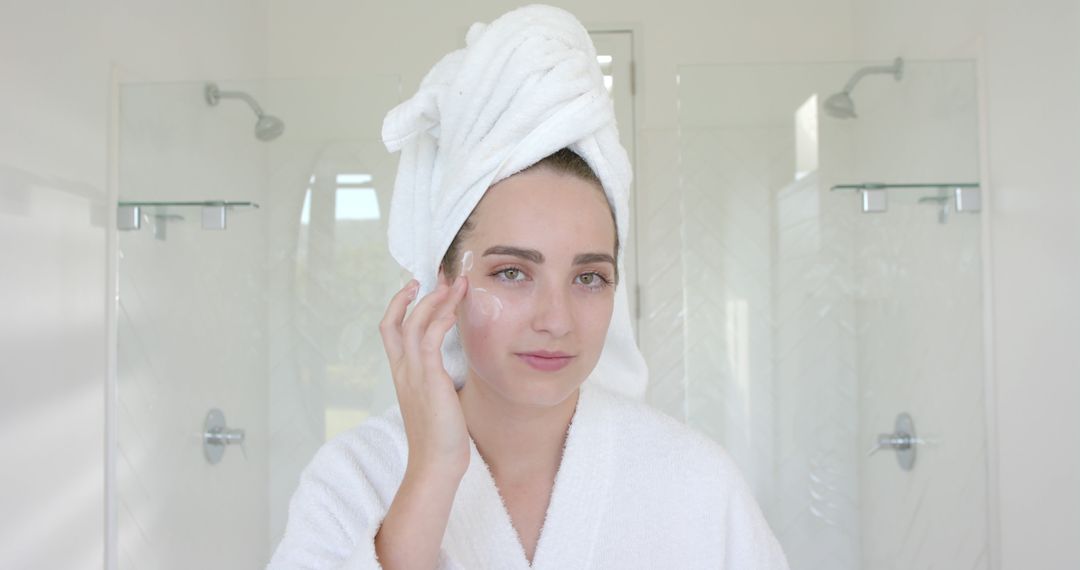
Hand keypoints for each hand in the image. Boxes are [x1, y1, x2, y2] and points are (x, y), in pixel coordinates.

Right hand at [379, 274, 470, 478]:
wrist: (436, 463)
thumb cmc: (440, 437)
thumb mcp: (435, 401)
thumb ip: (435, 381)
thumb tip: (449, 370)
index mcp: (401, 374)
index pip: (390, 330)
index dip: (399, 305)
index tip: (415, 287)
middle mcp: (402, 370)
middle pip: (395, 320)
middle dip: (413, 295)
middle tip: (437, 276)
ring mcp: (412, 373)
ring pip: (414, 323)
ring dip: (435, 300)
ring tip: (455, 285)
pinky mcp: (428, 378)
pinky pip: (429, 339)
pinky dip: (440, 319)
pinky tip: (454, 309)